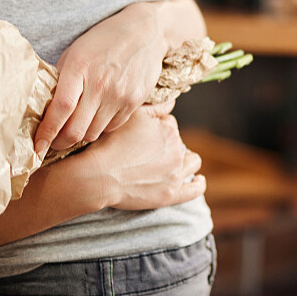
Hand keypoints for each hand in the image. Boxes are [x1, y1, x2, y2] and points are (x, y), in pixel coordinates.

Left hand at [35, 1, 167, 153]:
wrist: (145, 32)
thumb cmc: (104, 39)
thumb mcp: (75, 51)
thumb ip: (60, 78)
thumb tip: (43, 107)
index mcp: (79, 67)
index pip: (60, 109)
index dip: (46, 131)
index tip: (37, 145)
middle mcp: (100, 84)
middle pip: (75, 130)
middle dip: (59, 142)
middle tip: (52, 142)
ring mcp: (119, 95)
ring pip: (92, 133)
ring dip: (80, 135)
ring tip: (74, 127)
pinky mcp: (134, 102)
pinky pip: (111, 127)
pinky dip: (99, 127)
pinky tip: (96, 116)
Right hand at [75, 101, 205, 210]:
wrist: (99, 175)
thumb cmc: (110, 143)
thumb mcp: (131, 116)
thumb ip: (155, 108)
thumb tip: (172, 102)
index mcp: (168, 130)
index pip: (170, 124)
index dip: (158, 127)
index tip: (145, 135)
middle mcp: (176, 151)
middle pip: (179, 143)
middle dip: (169, 144)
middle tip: (149, 150)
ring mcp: (175, 174)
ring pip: (192, 162)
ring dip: (186, 160)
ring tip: (174, 162)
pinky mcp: (171, 194)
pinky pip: (194, 189)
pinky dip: (198, 184)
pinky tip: (197, 180)